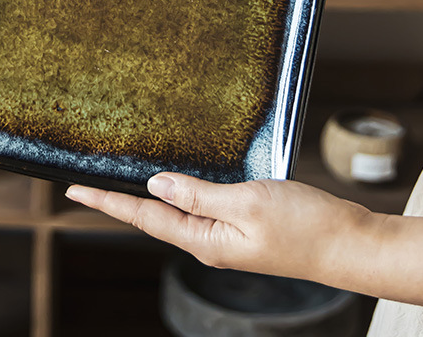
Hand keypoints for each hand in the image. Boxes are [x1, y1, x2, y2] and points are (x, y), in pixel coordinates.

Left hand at [66, 173, 372, 286]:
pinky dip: (179, 192)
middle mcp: (209, 240)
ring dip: (146, 196)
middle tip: (87, 183)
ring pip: (175, 211)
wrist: (349, 243)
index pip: (144, 217)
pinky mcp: (242, 224)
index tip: (73, 191)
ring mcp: (226, 234)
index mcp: (204, 239)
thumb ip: (198, 194)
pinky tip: (174, 182)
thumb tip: (156, 184)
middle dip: (119, 201)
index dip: (107, 202)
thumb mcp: (245, 202)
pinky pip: (199, 207)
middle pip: (153, 217)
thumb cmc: (304, 225)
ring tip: (119, 179)